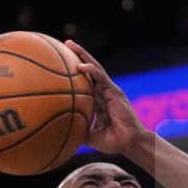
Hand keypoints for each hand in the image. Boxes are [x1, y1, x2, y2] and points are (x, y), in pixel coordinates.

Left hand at [64, 40, 148, 155]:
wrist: (129, 143)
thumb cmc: (113, 141)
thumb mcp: (90, 136)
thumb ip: (77, 130)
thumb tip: (59, 133)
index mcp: (99, 101)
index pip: (86, 82)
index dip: (76, 72)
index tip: (61, 62)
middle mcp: (104, 92)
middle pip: (90, 69)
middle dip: (78, 55)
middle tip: (64, 44)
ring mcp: (110, 91)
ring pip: (95, 68)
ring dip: (83, 55)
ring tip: (70, 44)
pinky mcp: (115, 92)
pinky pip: (102, 78)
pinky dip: (92, 70)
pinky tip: (80, 65)